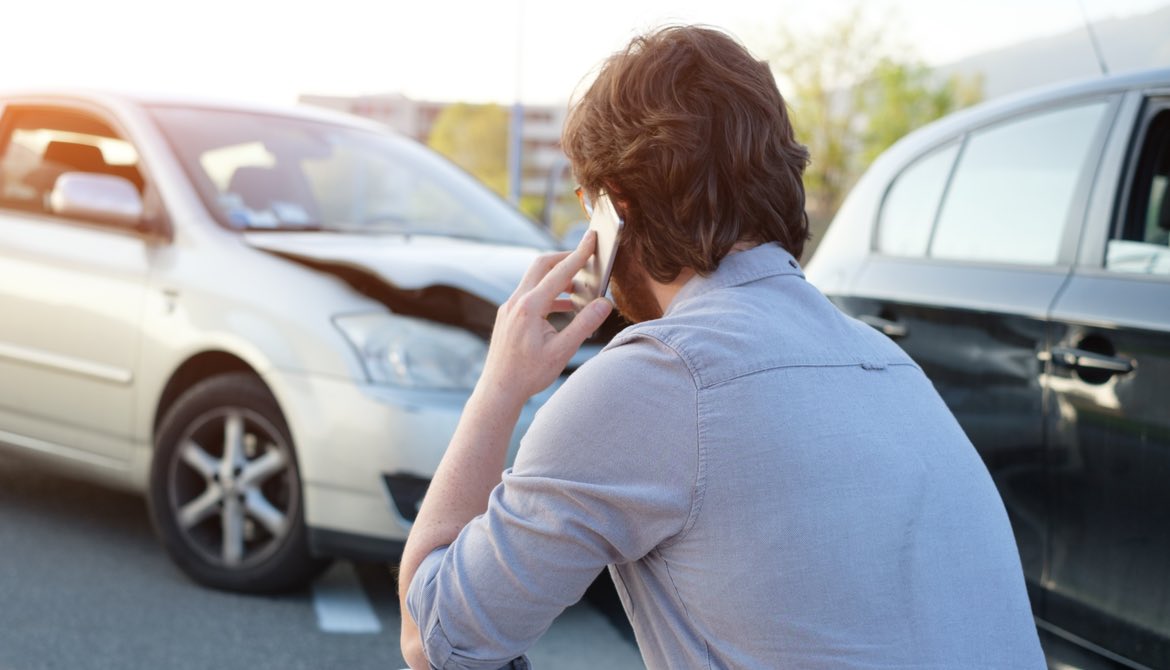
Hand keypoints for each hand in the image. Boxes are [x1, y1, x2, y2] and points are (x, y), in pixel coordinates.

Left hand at [477, 231, 612, 406]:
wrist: (499, 390)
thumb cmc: (529, 374)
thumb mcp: (562, 351)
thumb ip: (584, 324)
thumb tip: (605, 303)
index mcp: (530, 306)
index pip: (560, 271)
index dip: (579, 254)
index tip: (592, 238)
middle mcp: (516, 301)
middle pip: (542, 265)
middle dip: (565, 258)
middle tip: (587, 257)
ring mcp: (509, 307)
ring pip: (535, 280)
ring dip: (558, 278)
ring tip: (581, 287)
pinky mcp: (508, 315)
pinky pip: (531, 294)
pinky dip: (549, 293)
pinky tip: (564, 306)